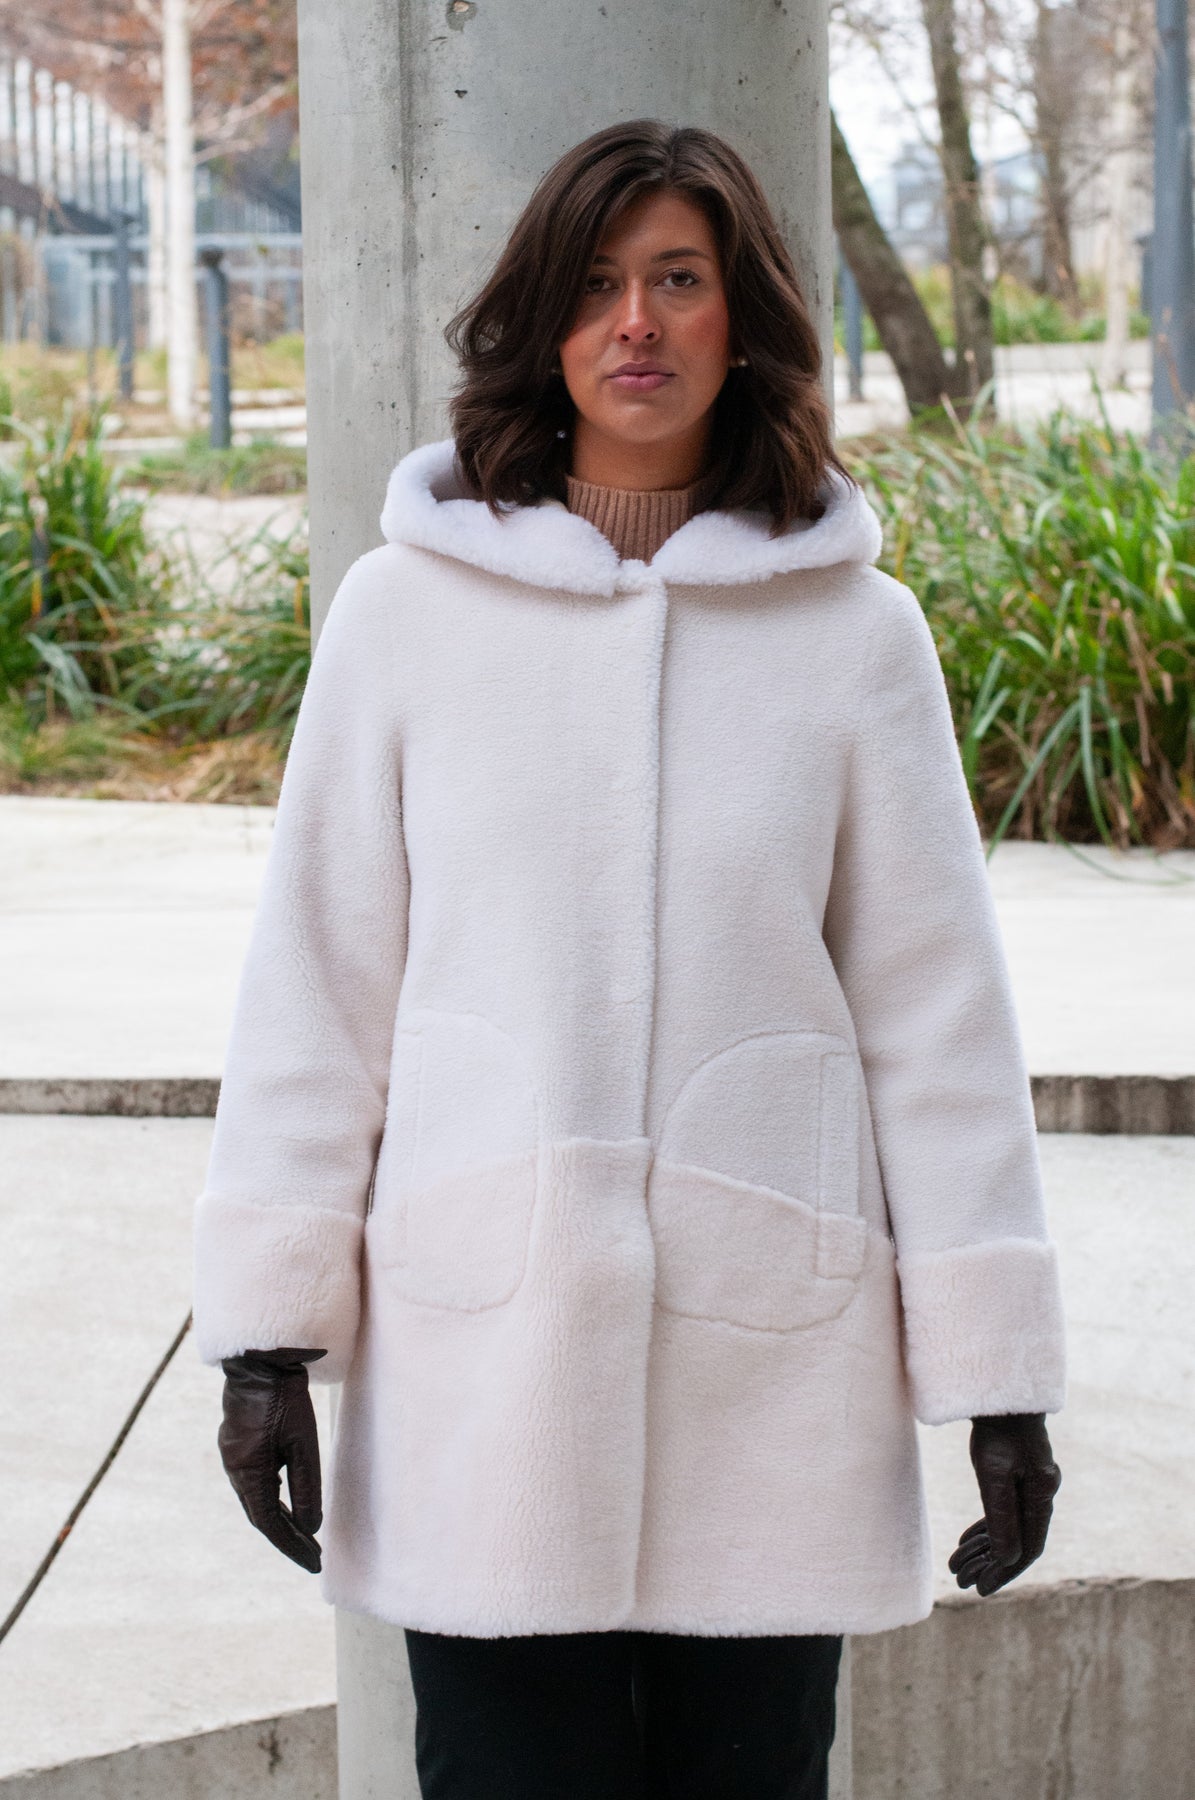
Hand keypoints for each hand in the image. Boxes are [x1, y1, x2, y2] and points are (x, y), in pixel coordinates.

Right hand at [218, 1346, 326, 1572]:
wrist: (260, 1358)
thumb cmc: (284, 1398)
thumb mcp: (302, 1442)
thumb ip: (306, 1486)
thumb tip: (311, 1528)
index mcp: (247, 1472)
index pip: (270, 1523)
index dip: (292, 1546)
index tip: (314, 1563)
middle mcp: (234, 1468)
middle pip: (261, 1515)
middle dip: (287, 1537)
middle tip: (313, 1556)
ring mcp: (232, 1455)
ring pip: (256, 1499)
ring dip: (279, 1519)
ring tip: (303, 1537)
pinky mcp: (237, 1444)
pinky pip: (253, 1482)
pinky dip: (271, 1498)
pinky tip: (285, 1503)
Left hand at [948, 1412, 1060, 1596]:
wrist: (999, 1392)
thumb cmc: (997, 1431)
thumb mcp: (994, 1475)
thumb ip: (1002, 1517)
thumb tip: (1007, 1560)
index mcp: (1042, 1497)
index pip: (1027, 1548)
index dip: (1004, 1571)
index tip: (980, 1589)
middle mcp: (1040, 1494)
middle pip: (1017, 1542)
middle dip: (988, 1565)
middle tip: (961, 1582)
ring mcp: (1029, 1484)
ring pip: (1007, 1528)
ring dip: (982, 1550)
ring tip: (955, 1568)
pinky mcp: (1015, 1475)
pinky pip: (1003, 1512)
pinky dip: (984, 1529)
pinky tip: (966, 1542)